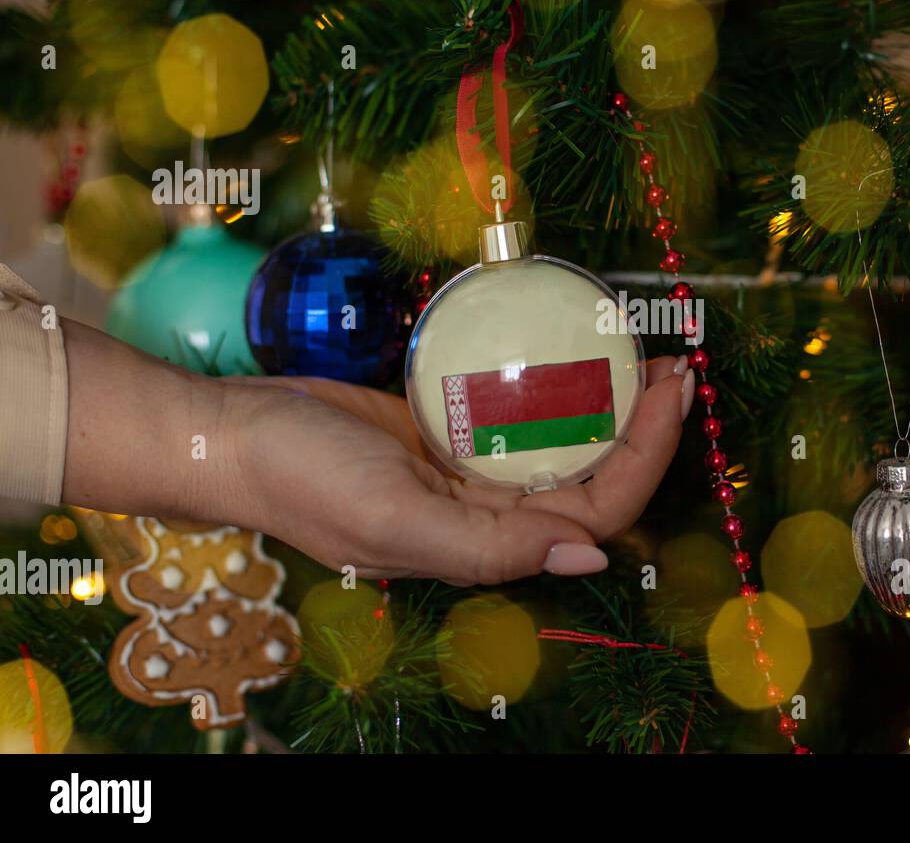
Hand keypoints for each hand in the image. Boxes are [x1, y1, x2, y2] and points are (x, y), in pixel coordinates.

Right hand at [215, 356, 692, 584]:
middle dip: (647, 425)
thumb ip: (492, 550)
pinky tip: (580, 350)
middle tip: (676, 364)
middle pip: (596, 474)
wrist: (233, 431)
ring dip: (613, 402)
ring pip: (566, 441)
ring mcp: (474, 467)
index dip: (647, 458)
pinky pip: (523, 408)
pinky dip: (559, 384)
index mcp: (489, 544)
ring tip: (645, 352)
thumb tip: (592, 559)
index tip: (673, 392)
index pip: (596, 509)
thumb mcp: (396, 522)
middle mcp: (492, 512)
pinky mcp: (452, 424)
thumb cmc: (305, 478)